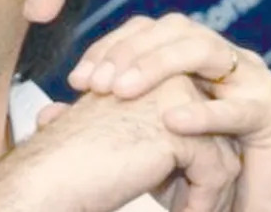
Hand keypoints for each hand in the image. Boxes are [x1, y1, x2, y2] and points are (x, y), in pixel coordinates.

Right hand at [0, 75, 239, 211]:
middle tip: (193, 203)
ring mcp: (173, 100)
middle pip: (215, 131)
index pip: (195, 115)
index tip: (182, 187)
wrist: (46, 177)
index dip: (193, 156)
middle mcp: (162, 77)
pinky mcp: (180, 130)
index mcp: (143, 72)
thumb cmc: (69, 163)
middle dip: (209, 173)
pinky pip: (216, 171)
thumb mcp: (116, 133)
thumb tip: (186, 143)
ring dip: (210, 192)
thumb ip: (146, 126)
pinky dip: (203, 201)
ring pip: (223, 152)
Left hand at [55, 13, 270, 211]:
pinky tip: (172, 120)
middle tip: (96, 83)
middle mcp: (219, 57)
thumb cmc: (193, 173)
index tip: (77, 79)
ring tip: (123, 91)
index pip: (145, 31)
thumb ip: (101, 122)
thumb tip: (47, 112)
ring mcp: (250, 80)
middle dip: (128, 52)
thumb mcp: (140, 142)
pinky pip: (239, 106)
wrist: (249, 210)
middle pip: (172, 29)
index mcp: (188, 57)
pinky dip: (203, 113)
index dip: (109, 47)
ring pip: (203, 49)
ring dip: (158, 66)